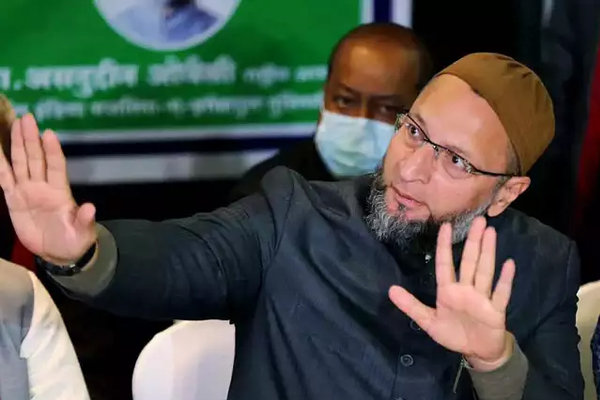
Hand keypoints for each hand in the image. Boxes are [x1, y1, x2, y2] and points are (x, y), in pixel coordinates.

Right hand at [0, 114, 96, 263]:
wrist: (58, 253)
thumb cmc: (74, 240)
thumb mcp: (83, 232)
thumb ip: (84, 219)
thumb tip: (90, 208)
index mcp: (61, 191)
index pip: (56, 166)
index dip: (52, 150)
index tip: (48, 133)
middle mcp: (43, 186)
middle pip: (36, 158)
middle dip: (31, 138)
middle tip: (27, 117)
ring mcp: (28, 191)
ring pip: (21, 163)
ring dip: (17, 145)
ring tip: (15, 124)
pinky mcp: (14, 200)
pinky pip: (4, 179)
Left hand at [389, 216, 515, 369]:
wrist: (478, 352)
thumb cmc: (454, 333)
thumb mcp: (428, 321)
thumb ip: (411, 306)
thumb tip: (390, 290)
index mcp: (448, 291)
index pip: (445, 264)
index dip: (444, 246)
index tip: (446, 226)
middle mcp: (466, 289)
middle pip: (469, 261)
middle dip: (473, 242)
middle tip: (478, 220)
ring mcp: (482, 298)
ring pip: (484, 271)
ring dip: (488, 252)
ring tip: (490, 232)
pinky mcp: (496, 310)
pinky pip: (501, 293)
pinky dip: (505, 280)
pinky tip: (509, 263)